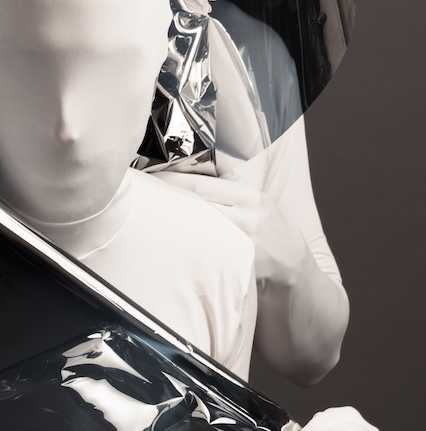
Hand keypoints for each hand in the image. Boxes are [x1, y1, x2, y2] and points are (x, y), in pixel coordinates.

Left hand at [152, 169, 309, 287]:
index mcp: (250, 196)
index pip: (201, 184)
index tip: (148, 176)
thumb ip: (231, 183)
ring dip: (168, 220)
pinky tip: (164, 241)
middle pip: (194, 204)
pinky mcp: (236, 265)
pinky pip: (202, 252)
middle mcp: (247, 217)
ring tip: (144, 213)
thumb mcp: (257, 200)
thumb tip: (198, 162)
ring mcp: (241, 243)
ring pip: (195, 227)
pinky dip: (182, 244)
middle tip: (137, 192)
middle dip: (164, 197)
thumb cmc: (269, 229)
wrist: (292, 268)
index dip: (171, 180)